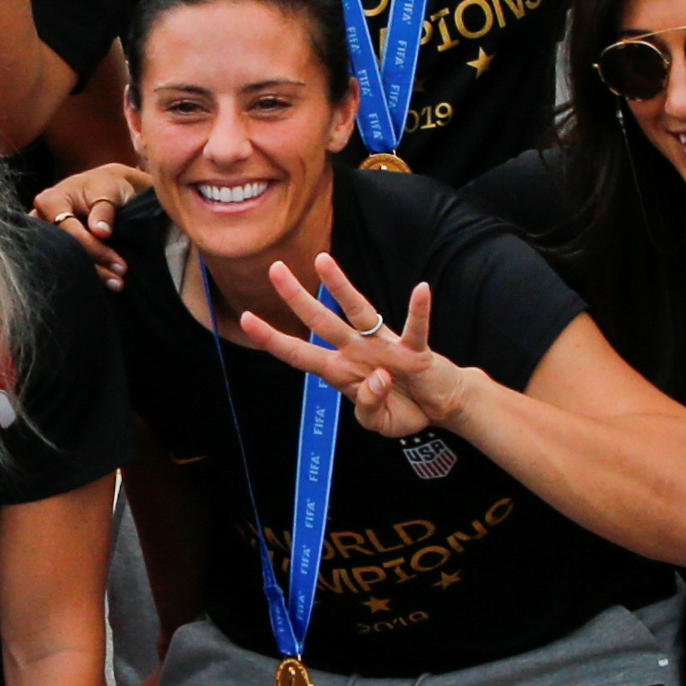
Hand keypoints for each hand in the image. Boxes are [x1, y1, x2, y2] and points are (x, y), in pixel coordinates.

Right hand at [32, 162, 152, 284]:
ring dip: (92, 276)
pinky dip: (88, 276)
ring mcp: (45, 238)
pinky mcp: (53, 250)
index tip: (120, 264)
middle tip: (119, 280)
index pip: (69, 232)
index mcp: (50, 201)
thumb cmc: (107, 186)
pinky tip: (107, 283)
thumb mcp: (109, 190)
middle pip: (63, 251)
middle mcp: (41, 221)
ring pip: (63, 263)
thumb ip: (104, 210)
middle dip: (93, 267)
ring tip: (117, 284)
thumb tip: (100, 232)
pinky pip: (66, 266)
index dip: (94, 249)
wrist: (108, 190)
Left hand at [234, 255, 479, 436]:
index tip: (246, 318)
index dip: (273, 339)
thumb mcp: (378, 423)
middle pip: (321, 320)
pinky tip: (421, 290)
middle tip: (274, 269)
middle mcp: (357, 351)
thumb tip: (376, 378)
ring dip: (340, 286)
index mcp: (341, 371)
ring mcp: (384, 346)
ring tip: (322, 262)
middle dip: (295, 297)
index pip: (300, 353)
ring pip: (358, 311)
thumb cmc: (404, 409)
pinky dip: (419, 310)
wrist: (439, 407)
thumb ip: (369, 406)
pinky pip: (415, 328)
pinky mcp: (414, 350)